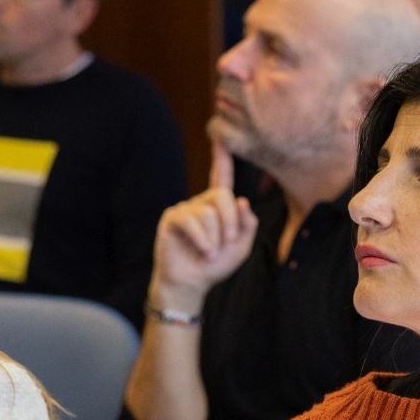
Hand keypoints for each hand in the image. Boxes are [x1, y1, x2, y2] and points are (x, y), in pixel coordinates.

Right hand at [150, 142, 258, 309]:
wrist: (192, 284)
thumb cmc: (215, 265)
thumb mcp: (241, 246)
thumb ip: (247, 224)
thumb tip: (241, 200)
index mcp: (219, 207)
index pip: (222, 178)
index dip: (221, 157)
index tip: (220, 136)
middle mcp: (202, 203)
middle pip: (223, 196)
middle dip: (230, 223)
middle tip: (227, 244)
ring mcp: (186, 209)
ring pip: (209, 212)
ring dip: (216, 237)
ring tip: (210, 252)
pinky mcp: (173, 218)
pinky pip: (192, 221)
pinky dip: (203, 239)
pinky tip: (202, 251)